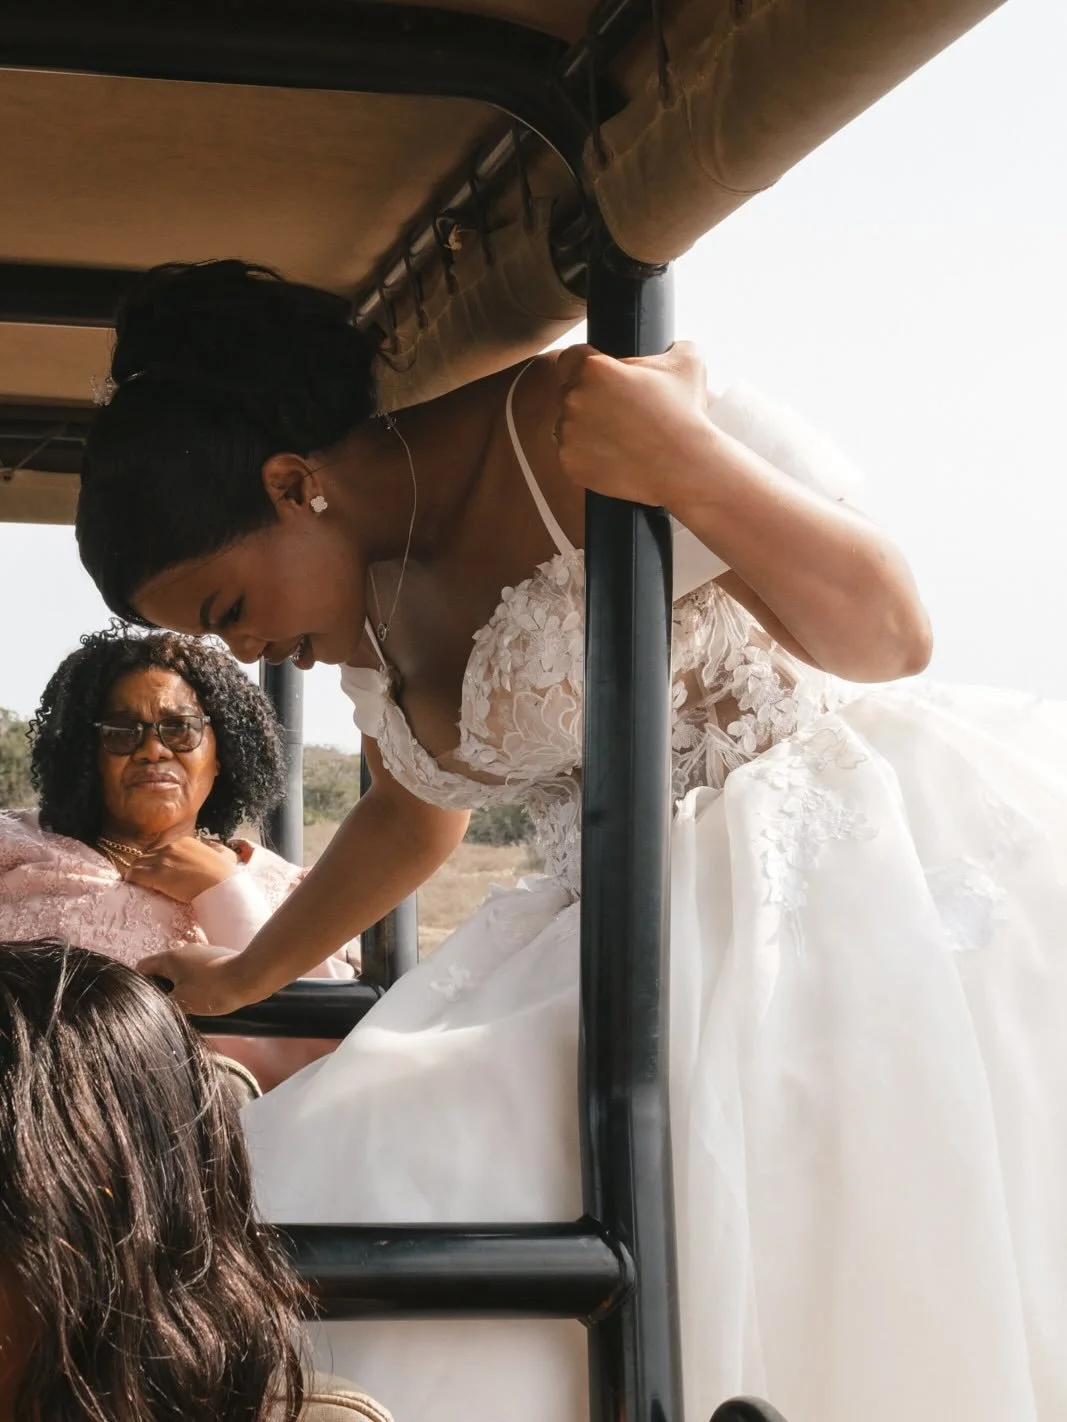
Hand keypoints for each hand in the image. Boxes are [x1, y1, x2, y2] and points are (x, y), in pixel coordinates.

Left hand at [125, 835, 238, 902]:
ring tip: (138, 886)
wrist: (222, 886)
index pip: (162, 849)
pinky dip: (132, 880)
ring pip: (138, 864)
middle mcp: (171, 847)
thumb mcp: (220, 855)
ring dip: (137, 874)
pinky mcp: (156, 874)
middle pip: (148, 856)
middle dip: (146, 867)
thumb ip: (213, 850)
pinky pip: (134, 874)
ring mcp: (162, 860)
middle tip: (147, 881)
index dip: (158, 862)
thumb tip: (214, 850)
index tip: (159, 872)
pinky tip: (133, 887)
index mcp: (185, 841)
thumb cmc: (224, 876)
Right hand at [138, 940, 258, 1015]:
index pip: (142, 968)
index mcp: (170, 957)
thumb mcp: (180, 1002)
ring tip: (187, 1007)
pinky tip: (205, 1000)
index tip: (146, 1003)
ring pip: (182, 972)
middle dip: (162, 990)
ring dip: (181, 989)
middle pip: (163, 971)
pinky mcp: (217, 959)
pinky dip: (197, 985)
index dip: (139, 986)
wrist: (251, 976)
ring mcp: (202, 953)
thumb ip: (161, 1003)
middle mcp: (184, 950)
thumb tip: (153, 1006)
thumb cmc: (213, 989)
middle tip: (167, 1009)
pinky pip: (198, 973)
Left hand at [552, 342, 716, 506]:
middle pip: (569, 392)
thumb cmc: (686, 415)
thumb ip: (673, 345)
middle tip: (618, 413)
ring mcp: (568, 433)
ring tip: (619, 437)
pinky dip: (587, 456)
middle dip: (588, 400)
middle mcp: (574, 398)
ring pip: (568, 425)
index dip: (586, 367)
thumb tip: (672, 346)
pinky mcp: (569, 462)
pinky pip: (571, 454)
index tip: (601, 381)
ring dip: (585, 429)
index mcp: (594, 369)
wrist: (684, 467)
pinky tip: (613, 457)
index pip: (571, 358)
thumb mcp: (688, 362)